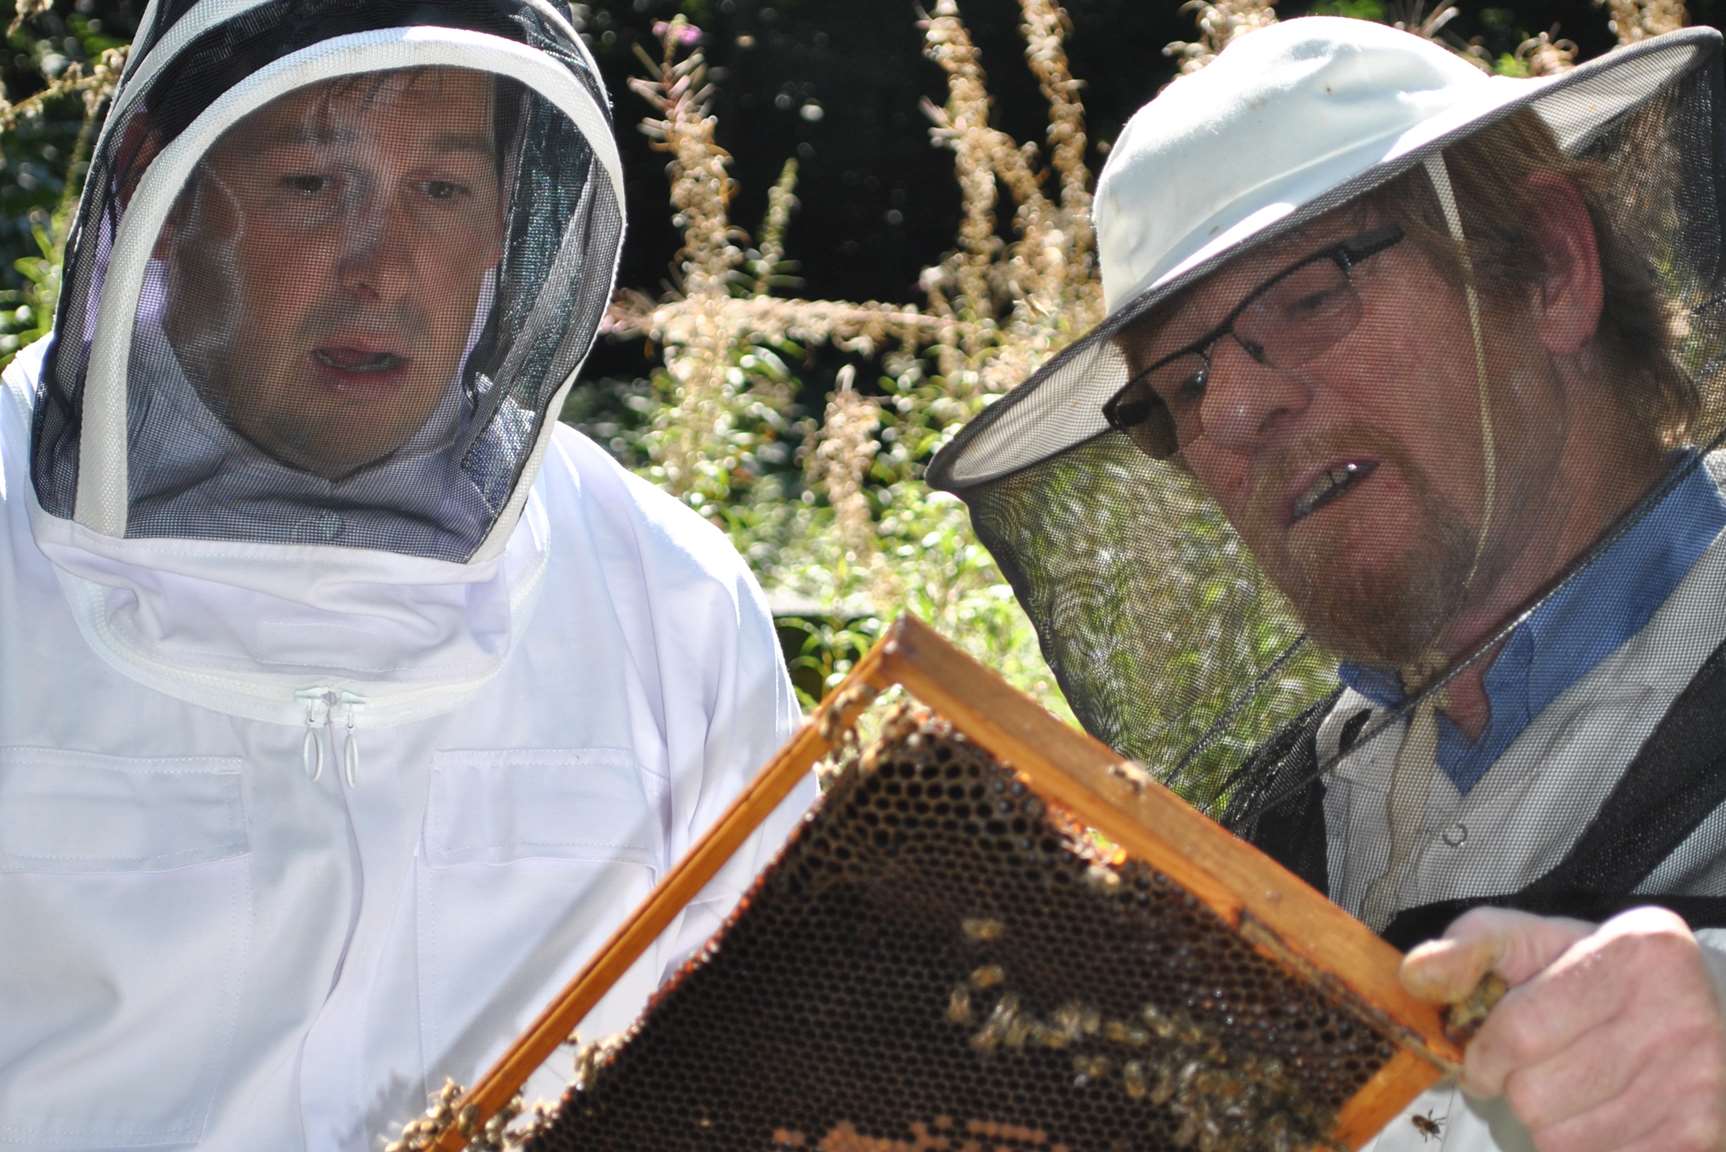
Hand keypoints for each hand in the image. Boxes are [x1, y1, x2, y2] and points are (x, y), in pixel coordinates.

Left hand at [1399, 905, 1725, 1151]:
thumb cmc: (1599, 975)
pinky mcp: (1701, 1140)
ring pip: (1563, 1139)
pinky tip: (1603, 1112)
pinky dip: (1585, 1146)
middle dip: (1516, 1087)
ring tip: (1576, 1086)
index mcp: (1638, 950)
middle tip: (1541, 1068)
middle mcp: (1679, 1016)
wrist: (1704, 1015)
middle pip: (1536, 1094)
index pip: (1519, 1030)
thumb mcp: (1534, 941)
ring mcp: (1699, 1085)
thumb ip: (1470, 948)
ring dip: (1549, 1121)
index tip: (1482, 1058)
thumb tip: (1415, 976)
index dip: (1483, 1054)